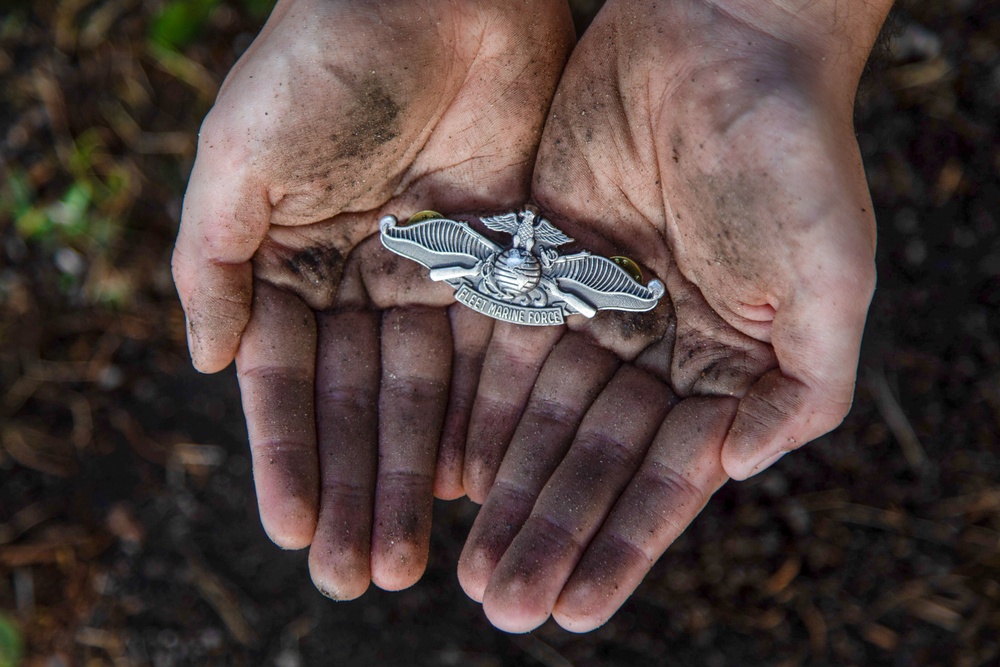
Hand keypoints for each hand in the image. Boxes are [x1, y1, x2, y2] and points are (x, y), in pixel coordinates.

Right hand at [171, 0, 572, 596]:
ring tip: (411, 556)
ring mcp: (435, 273)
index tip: (293, 532)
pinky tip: (474, 485)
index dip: (288, 457)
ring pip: (426, 394)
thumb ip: (211, 260)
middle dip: (357, 488)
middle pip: (359, 403)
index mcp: (293, 259)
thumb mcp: (237, 156)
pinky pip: (493, 354)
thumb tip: (209, 364)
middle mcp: (363, 278)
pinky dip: (482, 418)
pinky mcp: (503, 259)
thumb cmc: (323, 61)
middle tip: (360, 578)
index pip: (289, 379)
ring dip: (415, 474)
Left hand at [456, 0, 891, 631]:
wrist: (720, 39)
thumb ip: (803, 385)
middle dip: (551, 532)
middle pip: (592, 457)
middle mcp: (656, 346)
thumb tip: (739, 472)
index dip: (621, 544)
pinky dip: (477, 410)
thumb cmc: (790, 151)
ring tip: (469, 566)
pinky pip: (500, 348)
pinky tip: (451, 471)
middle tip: (503, 606)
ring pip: (539, 417)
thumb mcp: (831, 277)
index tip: (576, 612)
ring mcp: (595, 305)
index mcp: (726, 362)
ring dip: (507, 491)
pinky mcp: (540, 261)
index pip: (665, 474)